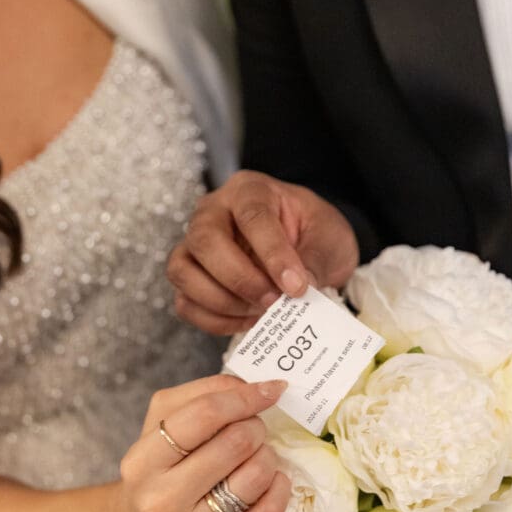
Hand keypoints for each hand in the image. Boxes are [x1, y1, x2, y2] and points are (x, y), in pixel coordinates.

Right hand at [118, 374, 290, 511]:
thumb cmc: (158, 468)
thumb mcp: (162, 421)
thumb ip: (202, 393)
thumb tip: (254, 385)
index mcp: (143, 460)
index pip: (203, 415)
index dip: (244, 397)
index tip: (271, 389)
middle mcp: (161, 499)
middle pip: (235, 443)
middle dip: (255, 427)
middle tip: (253, 429)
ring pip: (256, 476)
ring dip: (268, 456)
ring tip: (256, 456)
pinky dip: (279, 488)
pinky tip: (272, 480)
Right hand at [167, 171, 358, 334]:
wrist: (306, 247)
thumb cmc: (313, 234)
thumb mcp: (328, 239)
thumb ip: (315, 261)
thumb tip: (296, 291)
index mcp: (250, 190)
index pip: (253, 216)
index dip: (273, 254)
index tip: (296, 286)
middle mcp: (213, 211)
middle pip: (205, 241)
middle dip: (240, 280)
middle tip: (273, 302)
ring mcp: (194, 244)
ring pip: (183, 271)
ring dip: (222, 302)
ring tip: (260, 312)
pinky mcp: (189, 276)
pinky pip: (185, 302)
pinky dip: (213, 320)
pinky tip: (247, 321)